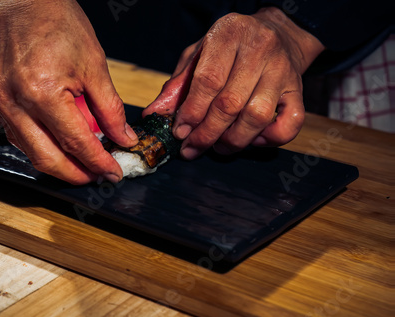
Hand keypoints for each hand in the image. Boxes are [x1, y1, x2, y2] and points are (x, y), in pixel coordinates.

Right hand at [0, 0, 137, 183]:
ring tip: (82, 166)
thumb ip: (110, 108)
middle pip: (47, 158)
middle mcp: (16, 103)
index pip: (76, 142)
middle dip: (76, 175)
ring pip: (30, 152)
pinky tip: (59, 148)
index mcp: (43, 92)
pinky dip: (41, 148)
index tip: (114, 173)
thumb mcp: (95, 65)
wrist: (22, 1)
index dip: (98, 163)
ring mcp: (2, 103)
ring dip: (58, 165)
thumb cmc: (59, 23)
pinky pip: (18, 136)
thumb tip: (124, 137)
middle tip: (98, 177)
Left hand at [143, 7, 324, 158]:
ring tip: (218, 147)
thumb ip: (177, 85)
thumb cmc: (230, 46)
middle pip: (231, 103)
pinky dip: (269, 140)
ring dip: (233, 141)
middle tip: (192, 147)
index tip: (180, 132)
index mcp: (229, 34)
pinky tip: (252, 139)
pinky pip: (290, 124)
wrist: (276, 31)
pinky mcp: (298, 90)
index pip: (208, 81)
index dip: (192, 112)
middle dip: (207, 133)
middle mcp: (260, 50)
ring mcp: (283, 71)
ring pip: (258, 117)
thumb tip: (154, 115)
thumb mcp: (198, 54)